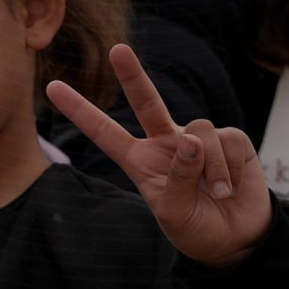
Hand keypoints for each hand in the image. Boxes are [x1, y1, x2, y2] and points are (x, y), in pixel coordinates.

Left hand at [48, 44, 270, 266]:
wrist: (236, 238)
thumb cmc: (195, 228)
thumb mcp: (174, 212)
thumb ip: (178, 178)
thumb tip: (190, 138)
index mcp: (139, 161)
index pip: (105, 133)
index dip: (81, 111)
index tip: (52, 87)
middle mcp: (165, 143)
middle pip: (146, 102)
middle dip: (133, 75)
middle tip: (117, 50)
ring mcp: (198, 138)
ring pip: (198, 131)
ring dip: (210, 168)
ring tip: (217, 194)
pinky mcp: (231, 139)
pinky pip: (227, 140)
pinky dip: (230, 168)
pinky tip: (232, 187)